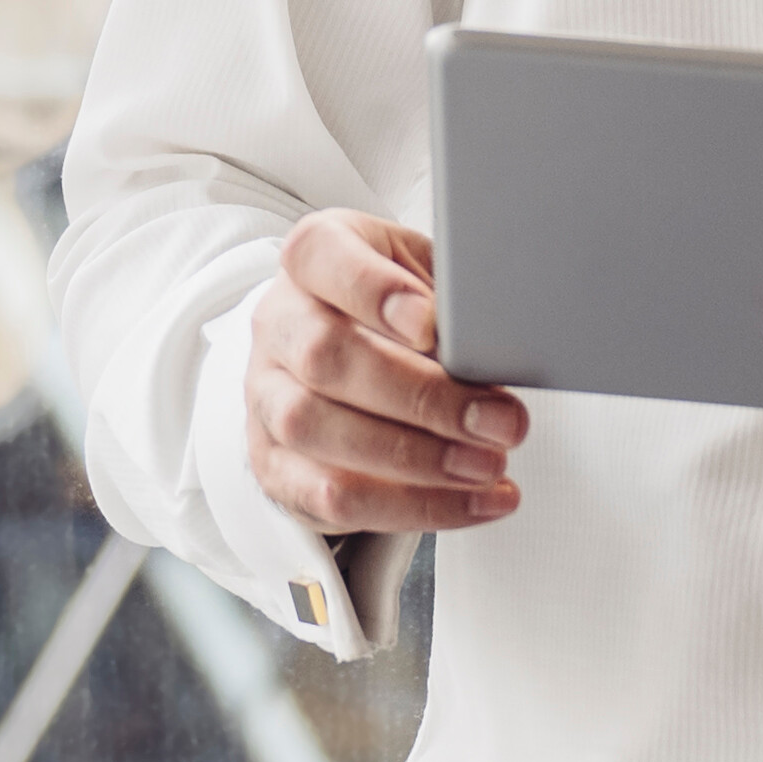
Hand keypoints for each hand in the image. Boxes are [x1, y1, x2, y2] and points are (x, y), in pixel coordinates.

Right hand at [247, 208, 527, 537]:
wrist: (346, 359)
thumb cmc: (393, 316)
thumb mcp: (426, 279)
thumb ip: (449, 301)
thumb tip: (495, 345)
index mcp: (314, 259)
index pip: (321, 255)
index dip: (373, 290)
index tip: (432, 325)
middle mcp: (278, 324)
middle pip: (325, 357)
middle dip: (422, 398)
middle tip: (496, 421)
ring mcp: (266, 397)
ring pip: (316, 430)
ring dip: (416, 460)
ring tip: (486, 466)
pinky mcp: (275, 466)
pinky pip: (329, 497)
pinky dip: (410, 507)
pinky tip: (469, 501)